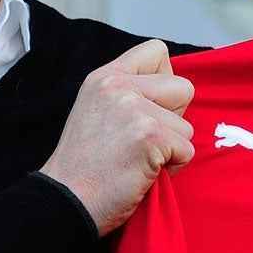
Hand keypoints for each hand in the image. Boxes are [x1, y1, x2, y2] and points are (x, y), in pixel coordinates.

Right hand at [42, 40, 194, 234]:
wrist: (65, 201)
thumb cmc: (83, 168)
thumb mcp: (94, 111)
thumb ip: (126, 95)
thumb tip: (171, 94)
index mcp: (104, 77)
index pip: (156, 51)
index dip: (164, 82)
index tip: (149, 110)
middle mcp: (119, 86)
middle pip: (183, 88)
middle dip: (173, 119)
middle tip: (142, 142)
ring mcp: (135, 110)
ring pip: (186, 126)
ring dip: (171, 149)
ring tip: (138, 162)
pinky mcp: (151, 136)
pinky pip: (187, 151)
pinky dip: (172, 169)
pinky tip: (142, 175)